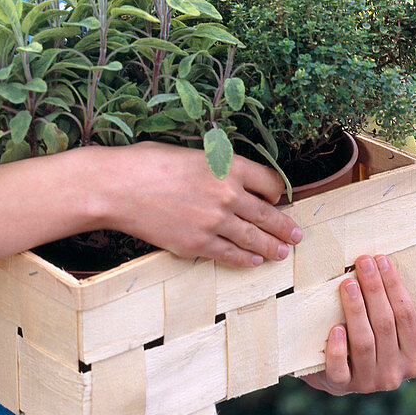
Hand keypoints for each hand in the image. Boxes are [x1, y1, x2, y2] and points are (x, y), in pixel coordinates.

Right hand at [100, 142, 302, 268]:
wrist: (118, 186)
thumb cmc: (148, 162)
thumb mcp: (191, 153)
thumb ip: (216, 168)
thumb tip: (231, 180)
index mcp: (228, 165)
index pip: (270, 182)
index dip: (278, 192)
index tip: (280, 199)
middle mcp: (228, 194)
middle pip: (268, 215)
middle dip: (285, 227)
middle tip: (297, 235)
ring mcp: (214, 222)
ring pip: (254, 239)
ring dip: (271, 247)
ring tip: (282, 253)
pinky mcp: (197, 244)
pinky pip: (230, 255)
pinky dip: (245, 260)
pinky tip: (252, 261)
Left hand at [302, 254, 415, 394]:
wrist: (343, 372)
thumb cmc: (383, 343)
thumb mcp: (413, 335)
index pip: (407, 317)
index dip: (394, 286)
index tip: (382, 258)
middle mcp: (395, 374)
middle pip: (384, 325)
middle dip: (374, 289)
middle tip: (362, 261)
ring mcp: (368, 382)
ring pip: (363, 342)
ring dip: (356, 310)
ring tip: (347, 283)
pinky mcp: (341, 385)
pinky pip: (340, 369)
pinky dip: (338, 348)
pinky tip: (335, 327)